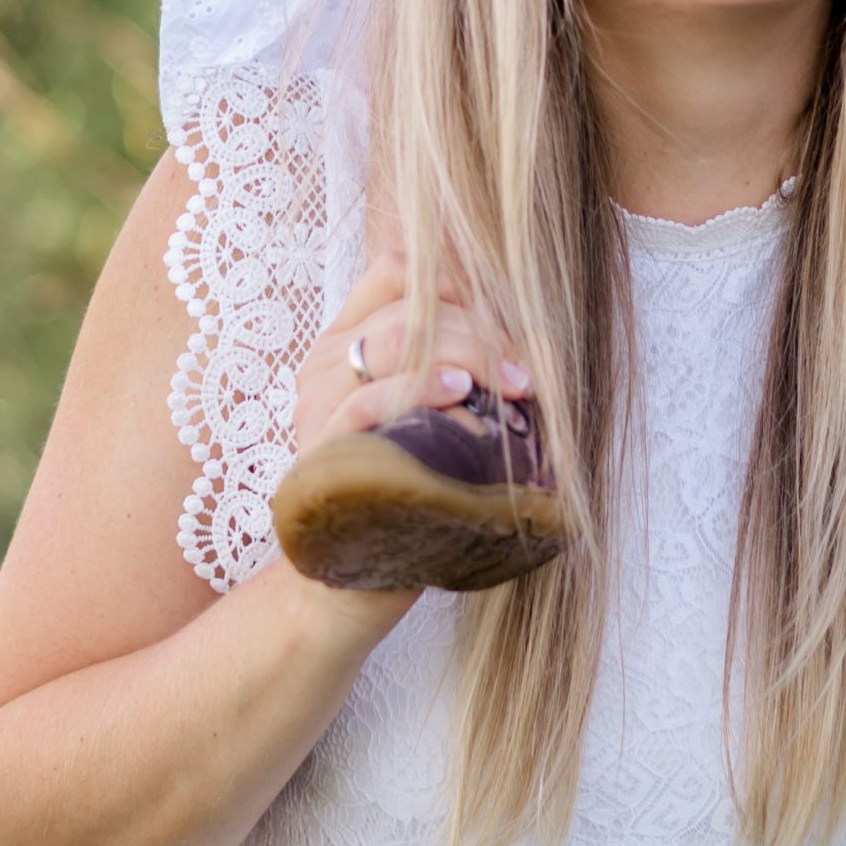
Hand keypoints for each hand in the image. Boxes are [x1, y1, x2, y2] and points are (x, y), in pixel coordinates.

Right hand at [292, 251, 531, 459]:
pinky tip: (463, 394)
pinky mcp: (325, 451)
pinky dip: (422, 387)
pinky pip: (369, 400)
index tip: (500, 323)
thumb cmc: (406, 482)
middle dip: (481, 330)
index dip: (453, 283)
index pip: (393, 271)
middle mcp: (323, 364)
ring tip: (512, 380)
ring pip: (394, 339)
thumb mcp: (425, 406)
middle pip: (410, 307)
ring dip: (467, 352)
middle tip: (527, 368)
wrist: (355, 573)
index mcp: (343, 342)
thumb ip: (448, 358)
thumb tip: (518, 328)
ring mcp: (318, 406)